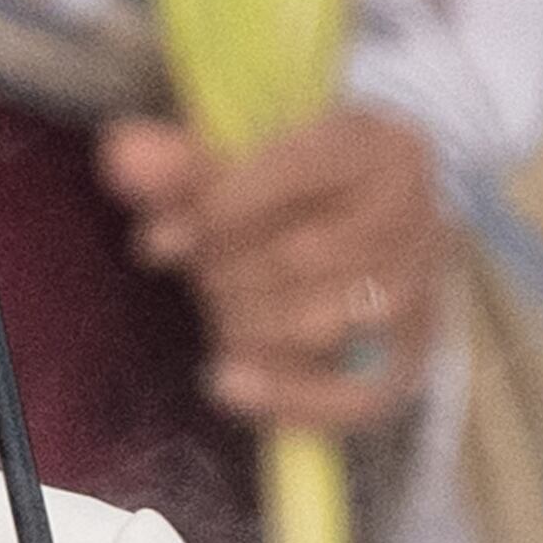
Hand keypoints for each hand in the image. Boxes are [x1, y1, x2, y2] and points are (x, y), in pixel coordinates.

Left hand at [102, 107, 445, 431]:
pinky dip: (281, 396)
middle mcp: (417, 216)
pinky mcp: (408, 359)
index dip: (217, 209)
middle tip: (197, 274)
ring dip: (244, 324)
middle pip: (304, 254)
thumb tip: (123, 154)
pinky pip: (352, 395)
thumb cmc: (296, 191)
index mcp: (380, 146)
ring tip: (220, 310)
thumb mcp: (243, 162)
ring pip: (322, 323)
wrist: (374, 227)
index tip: (154, 243)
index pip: (295, 171)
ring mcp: (419, 292)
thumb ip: (182, 163)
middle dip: (224, 271)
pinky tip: (224, 381)